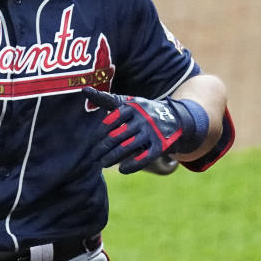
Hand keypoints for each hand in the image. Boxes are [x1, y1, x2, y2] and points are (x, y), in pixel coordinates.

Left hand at [82, 87, 205, 173]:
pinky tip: (122, 170)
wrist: (175, 118)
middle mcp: (142, 118)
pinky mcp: (161, 145)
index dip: (99, 134)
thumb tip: (85, 90)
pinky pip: (145, 157)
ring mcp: (152, 132)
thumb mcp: (127, 102)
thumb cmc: (142, 111)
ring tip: (103, 163)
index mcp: (131, 107)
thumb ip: (106, 99)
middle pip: (117, 136)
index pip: (110, 121)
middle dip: (103, 148)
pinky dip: (133, 165)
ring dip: (113, 157)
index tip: (90, 143)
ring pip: (128, 147)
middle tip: (92, 157)